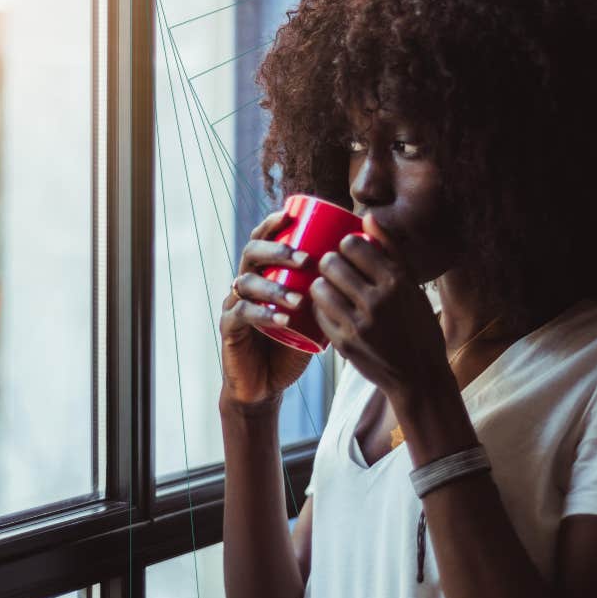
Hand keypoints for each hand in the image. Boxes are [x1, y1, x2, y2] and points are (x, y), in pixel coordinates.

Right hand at [218, 211, 313, 413]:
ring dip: (274, 287)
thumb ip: (331, 291)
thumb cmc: (294, 344)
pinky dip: (262, 315)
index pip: (263, 239)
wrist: (267, 382)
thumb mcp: (316, 312)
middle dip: (277, 251)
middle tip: (306, 259)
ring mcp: (234, 303)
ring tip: (299, 298)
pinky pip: (242, 314)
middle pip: (251, 254)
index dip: (272, 224)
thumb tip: (368, 264)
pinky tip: (282, 319)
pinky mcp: (229, 328)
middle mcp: (245, 282)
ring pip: (247, 283)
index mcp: (263, 272)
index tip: (291, 215)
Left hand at [309, 214, 449, 396]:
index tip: (348, 250)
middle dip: (329, 261)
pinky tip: (328, 307)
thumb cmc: (418, 326)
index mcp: (397, 282)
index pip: (353, 245)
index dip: (346, 243)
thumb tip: (367, 216)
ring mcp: (358, 324)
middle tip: (334, 267)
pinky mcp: (344, 344)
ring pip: (319, 287)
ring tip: (328, 286)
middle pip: (331, 263)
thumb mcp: (412, 287)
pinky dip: (320, 308)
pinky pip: (318, 314)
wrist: (420, 376)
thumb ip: (390, 251)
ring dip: (320, 283)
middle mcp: (377, 301)